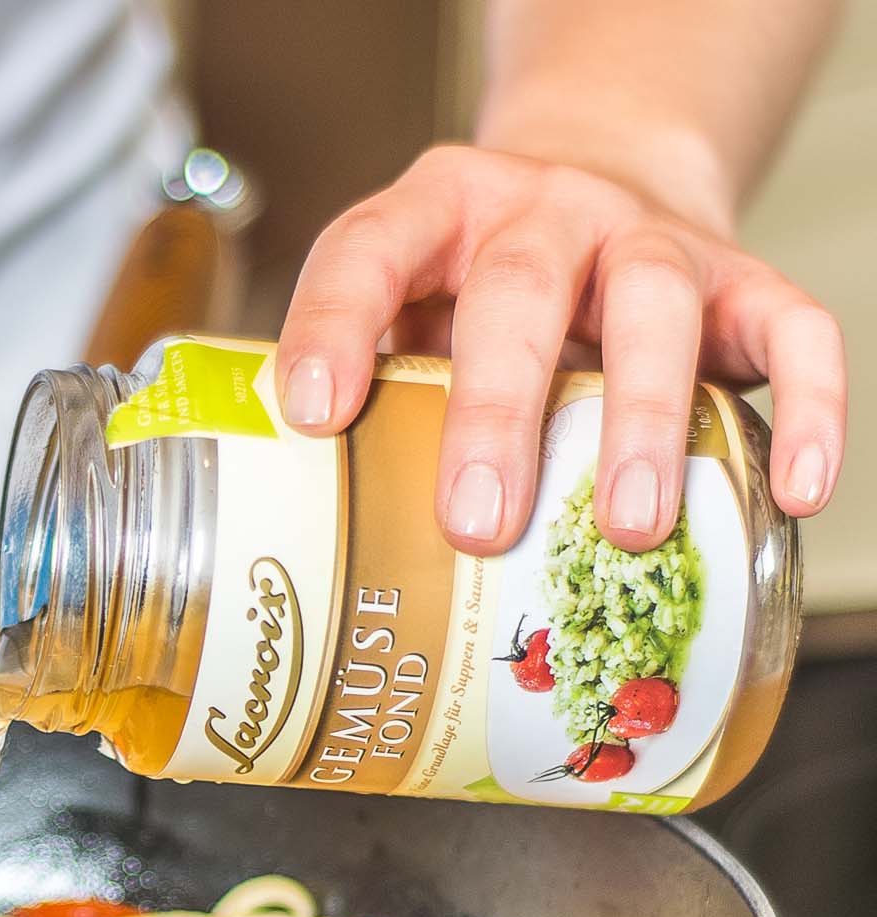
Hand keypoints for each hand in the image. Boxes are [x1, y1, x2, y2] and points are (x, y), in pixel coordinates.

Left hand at [275, 145, 844, 554]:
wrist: (606, 187)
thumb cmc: (481, 288)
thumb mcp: (409, 306)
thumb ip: (373, 384)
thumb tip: (326, 524)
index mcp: (438, 211)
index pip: (369, 250)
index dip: (333, 326)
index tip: (314, 415)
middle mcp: (545, 211)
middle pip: (518, 290)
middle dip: (496, 412)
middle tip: (478, 520)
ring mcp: (650, 239)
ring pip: (653, 306)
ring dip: (641, 418)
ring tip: (623, 525)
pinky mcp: (743, 281)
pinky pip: (794, 331)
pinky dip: (805, 409)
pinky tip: (793, 491)